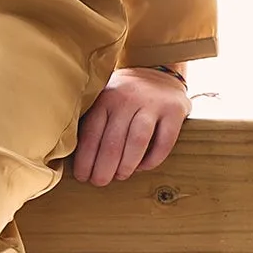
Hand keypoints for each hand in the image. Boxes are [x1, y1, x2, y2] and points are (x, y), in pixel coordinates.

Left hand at [71, 66, 189, 185]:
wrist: (157, 69)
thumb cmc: (124, 95)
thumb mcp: (104, 99)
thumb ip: (94, 121)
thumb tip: (78, 158)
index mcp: (105, 99)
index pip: (91, 133)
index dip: (85, 158)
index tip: (82, 176)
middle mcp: (127, 99)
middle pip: (112, 140)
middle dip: (103, 166)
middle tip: (99, 182)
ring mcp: (152, 104)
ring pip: (137, 140)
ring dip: (127, 164)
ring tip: (120, 176)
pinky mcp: (174, 110)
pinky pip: (164, 141)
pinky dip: (153, 158)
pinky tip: (143, 168)